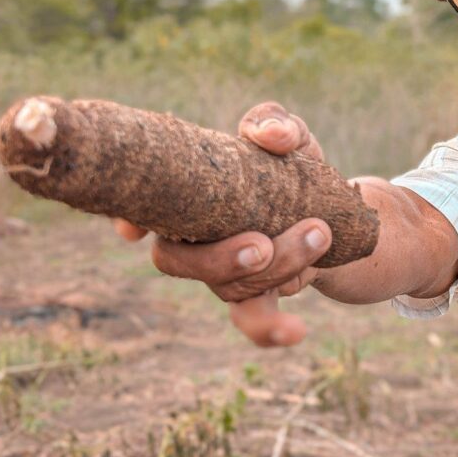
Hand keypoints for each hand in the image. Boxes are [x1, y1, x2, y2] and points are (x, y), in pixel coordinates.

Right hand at [112, 102, 331, 346]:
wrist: (331, 207)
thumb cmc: (290, 163)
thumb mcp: (288, 136)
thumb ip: (276, 124)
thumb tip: (272, 136)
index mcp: (186, 197)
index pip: (140, 208)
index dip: (126, 220)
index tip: (132, 231)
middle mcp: (192, 241)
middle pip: (182, 262)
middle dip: (223, 256)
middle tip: (264, 243)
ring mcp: (223, 274)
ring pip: (228, 287)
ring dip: (275, 267)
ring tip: (319, 234)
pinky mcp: (257, 296)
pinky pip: (254, 321)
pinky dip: (271, 329)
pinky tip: (297, 332)